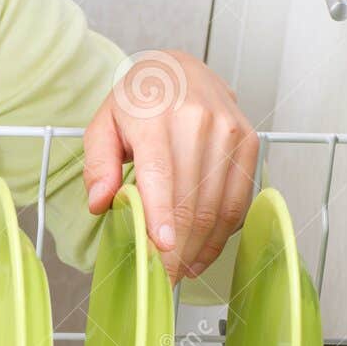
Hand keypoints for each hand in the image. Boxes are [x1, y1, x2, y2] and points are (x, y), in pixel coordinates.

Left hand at [83, 49, 258, 284]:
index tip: (161, 252)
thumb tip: (101, 202)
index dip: (162, 216)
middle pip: (192, 198)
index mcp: (156, 115)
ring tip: (180, 271)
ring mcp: (229, 131)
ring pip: (218, 205)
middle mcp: (198, 120)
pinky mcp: (249, 142)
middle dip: (177, 248)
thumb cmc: (138, 100)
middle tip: (162, 279)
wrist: (180, 66)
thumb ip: (97, 164)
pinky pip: (239, 199)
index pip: (160, 173)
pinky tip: (202, 250)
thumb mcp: (103, 124)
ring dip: (200, 247)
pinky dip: (222, 233)